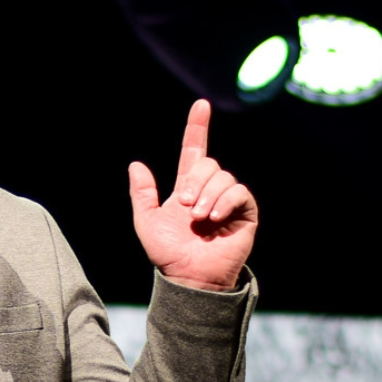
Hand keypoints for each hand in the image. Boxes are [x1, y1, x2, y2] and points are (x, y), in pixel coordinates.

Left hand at [128, 99, 258, 291]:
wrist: (188, 276)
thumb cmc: (168, 253)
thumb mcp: (146, 221)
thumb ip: (142, 194)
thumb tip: (136, 164)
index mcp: (187, 187)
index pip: (194, 150)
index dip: (197, 128)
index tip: (201, 105)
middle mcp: (209, 190)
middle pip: (207, 163)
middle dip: (194, 181)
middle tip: (185, 206)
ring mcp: (228, 200)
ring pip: (223, 176)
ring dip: (208, 196)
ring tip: (199, 219)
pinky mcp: (245, 212)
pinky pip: (239, 191)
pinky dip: (225, 201)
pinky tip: (214, 219)